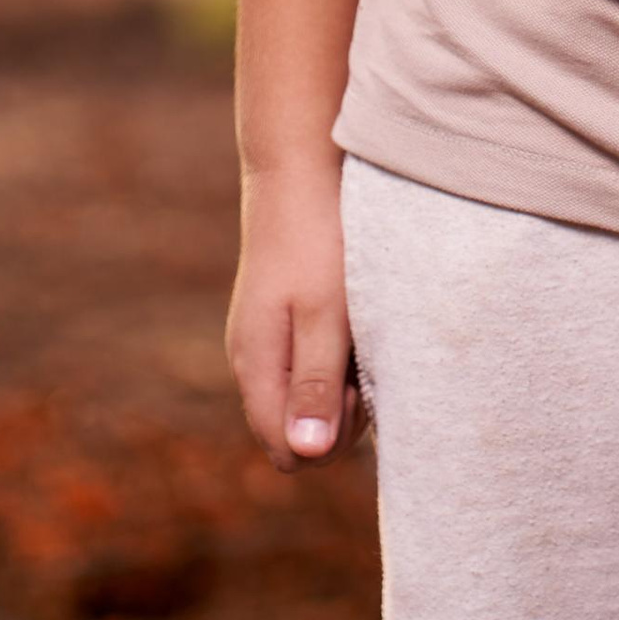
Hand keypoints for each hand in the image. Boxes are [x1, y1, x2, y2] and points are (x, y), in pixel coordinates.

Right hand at [228, 157, 357, 470]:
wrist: (299, 164)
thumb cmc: (319, 239)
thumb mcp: (326, 314)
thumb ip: (316, 384)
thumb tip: (306, 455)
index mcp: (257, 368)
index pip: (288, 453)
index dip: (331, 436)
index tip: (356, 386)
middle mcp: (254, 361)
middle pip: (301, 431)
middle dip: (341, 412)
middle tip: (364, 351)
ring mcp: (267, 338)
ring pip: (311, 396)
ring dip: (345, 379)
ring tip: (361, 326)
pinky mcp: (283, 317)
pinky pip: (314, 362)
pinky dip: (340, 350)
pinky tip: (354, 312)